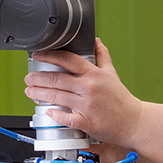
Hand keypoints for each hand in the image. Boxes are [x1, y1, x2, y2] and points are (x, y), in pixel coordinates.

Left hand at [24, 38, 143, 147]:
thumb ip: (102, 56)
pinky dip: (55, 115)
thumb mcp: (112, 73)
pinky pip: (66, 118)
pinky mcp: (86, 121)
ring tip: (30, 92)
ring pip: (57, 97)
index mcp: (94, 74)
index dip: (49, 55)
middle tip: (28, 78)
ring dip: (40, 94)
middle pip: (57, 79)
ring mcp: (86, 105)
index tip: (38, 54)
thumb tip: (96, 41)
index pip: (68, 59)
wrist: (133, 121)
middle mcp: (88, 88)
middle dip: (38, 78)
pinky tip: (47, 111)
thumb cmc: (121, 99)